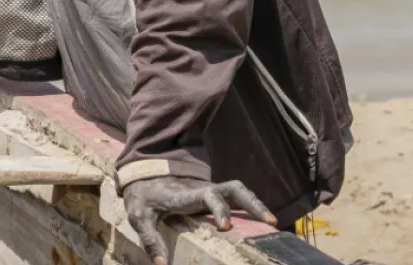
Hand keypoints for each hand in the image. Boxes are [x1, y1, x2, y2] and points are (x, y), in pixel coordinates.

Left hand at [122, 176, 276, 264]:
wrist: (145, 173)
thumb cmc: (144, 197)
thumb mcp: (139, 217)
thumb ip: (150, 239)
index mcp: (186, 195)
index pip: (208, 196)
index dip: (219, 209)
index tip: (226, 227)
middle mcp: (203, 189)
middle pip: (234, 189)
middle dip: (252, 204)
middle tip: (270, 222)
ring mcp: (211, 190)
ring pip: (239, 191)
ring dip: (255, 204)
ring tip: (272, 222)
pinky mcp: (214, 195)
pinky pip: (236, 198)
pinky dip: (250, 206)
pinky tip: (260, 221)